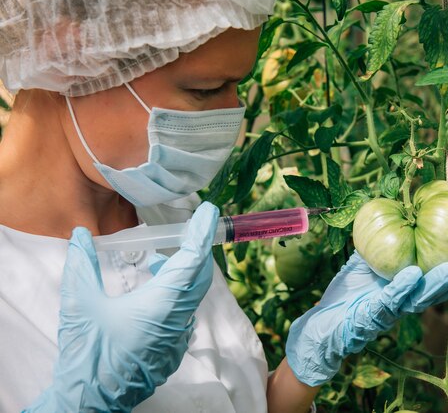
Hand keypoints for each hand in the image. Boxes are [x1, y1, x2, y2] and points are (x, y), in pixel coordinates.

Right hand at [25, 202, 218, 412]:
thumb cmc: (87, 354)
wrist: (90, 400)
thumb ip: (82, 266)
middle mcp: (178, 319)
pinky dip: (176, 295)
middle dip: (197, 249)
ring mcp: (178, 338)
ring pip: (192, 296)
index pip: (193, 260)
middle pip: (199, 276)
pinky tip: (153, 291)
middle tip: (189, 230)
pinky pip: (184, 314)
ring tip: (158, 261)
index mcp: (162, 304)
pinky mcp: (173, 350)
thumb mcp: (79, 305)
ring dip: (183, 273)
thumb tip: (82, 236)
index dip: (203, 234)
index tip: (211, 213)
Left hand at [286, 229, 447, 386]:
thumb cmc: (348, 292)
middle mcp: (406, 301)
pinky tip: (413, 275)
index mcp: (410, 286)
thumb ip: (384, 241)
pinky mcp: (372, 318)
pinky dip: (401, 290)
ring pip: (421, 300)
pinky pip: (389, 303)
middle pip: (440, 290)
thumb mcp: (367, 260)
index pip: (442, 271)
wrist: (324, 323)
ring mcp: (391, 312)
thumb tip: (400, 209)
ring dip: (440, 286)